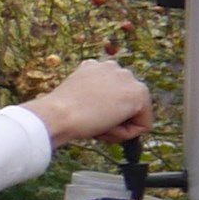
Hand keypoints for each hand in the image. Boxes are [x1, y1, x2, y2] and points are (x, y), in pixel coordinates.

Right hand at [34, 58, 154, 145]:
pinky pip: (142, 126)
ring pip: (134, 115)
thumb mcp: (76, 97)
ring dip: (118, 126)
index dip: (99, 112)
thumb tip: (106, 111)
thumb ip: (94, 97)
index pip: (111, 96)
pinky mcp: (138, 93)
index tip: (84, 114)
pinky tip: (106, 126)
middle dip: (112, 118)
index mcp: (95, 66)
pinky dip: (125, 133)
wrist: (57, 115)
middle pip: (125, 104)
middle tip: (90, 119)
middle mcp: (114, 66)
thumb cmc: (59, 113)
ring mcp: (128, 78)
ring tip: (97, 122)